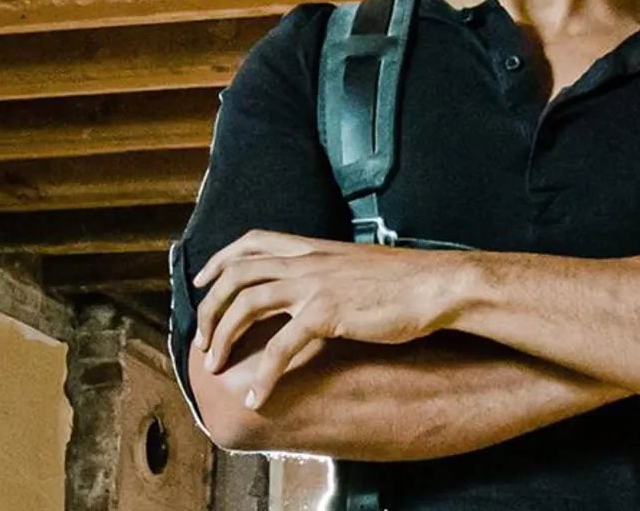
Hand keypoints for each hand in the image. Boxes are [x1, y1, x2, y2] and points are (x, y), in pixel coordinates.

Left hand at [191, 231, 472, 407]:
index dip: (220, 259)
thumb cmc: (407, 282)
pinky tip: (257, 398)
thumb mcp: (358, 267)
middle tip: (202, 340)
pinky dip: (262, 376)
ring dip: (223, 338)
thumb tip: (318, 289)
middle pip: (237, 275)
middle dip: (210, 308)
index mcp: (313, 248)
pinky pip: (280, 348)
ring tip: (215, 367)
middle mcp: (306, 262)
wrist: (437, 286)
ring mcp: (313, 286)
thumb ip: (330, 272)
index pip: (252, 241)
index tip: (202, 279)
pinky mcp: (326, 315)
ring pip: (246, 306)